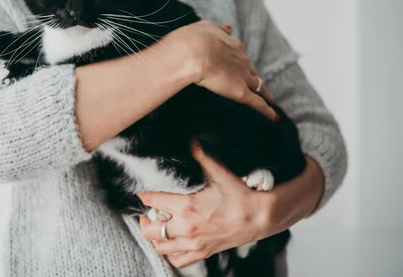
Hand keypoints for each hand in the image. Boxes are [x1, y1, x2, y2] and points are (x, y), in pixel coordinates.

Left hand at [138, 144, 323, 268]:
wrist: (259, 217)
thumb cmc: (239, 195)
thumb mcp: (219, 172)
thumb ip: (202, 156)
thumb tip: (193, 141)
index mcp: (187, 206)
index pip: (153, 202)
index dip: (145, 196)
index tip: (143, 193)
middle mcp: (186, 228)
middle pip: (150, 230)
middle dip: (145, 221)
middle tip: (147, 213)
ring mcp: (194, 243)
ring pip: (161, 247)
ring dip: (155, 237)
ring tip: (158, 228)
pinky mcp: (202, 252)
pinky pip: (178, 260)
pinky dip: (170, 254)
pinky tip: (171, 244)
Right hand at [165, 21, 277, 119]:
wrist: (192, 51)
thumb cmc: (193, 39)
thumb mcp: (205, 28)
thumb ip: (218, 29)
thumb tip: (229, 28)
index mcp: (232, 45)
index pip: (240, 55)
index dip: (241, 61)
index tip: (240, 65)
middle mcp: (241, 60)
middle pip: (251, 70)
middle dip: (254, 77)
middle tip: (256, 84)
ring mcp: (243, 77)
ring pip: (258, 85)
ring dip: (265, 92)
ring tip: (270, 100)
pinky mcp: (241, 92)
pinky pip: (257, 103)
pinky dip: (267, 111)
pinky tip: (274, 117)